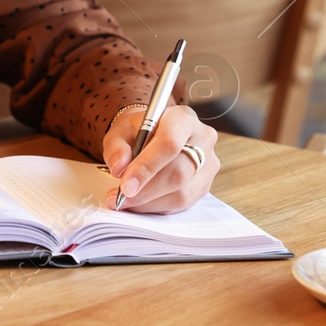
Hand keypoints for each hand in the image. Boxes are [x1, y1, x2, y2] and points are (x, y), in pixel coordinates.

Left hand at [102, 104, 218, 212]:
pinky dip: (157, 207)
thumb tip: (120, 168)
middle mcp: (202, 139)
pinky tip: (140, 204)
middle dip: (146, 190)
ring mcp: (208, 163)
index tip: (126, 185)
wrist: (153, 135)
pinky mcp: (205, 184)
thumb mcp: (120, 131)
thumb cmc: (138, 132)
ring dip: (150, 203)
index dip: (147, 167)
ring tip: (126, 202)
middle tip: (121, 198)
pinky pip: (183, 203)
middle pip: (178, 172)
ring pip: (182, 193)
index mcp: (182, 118)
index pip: (169, 143)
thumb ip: (117, 147)